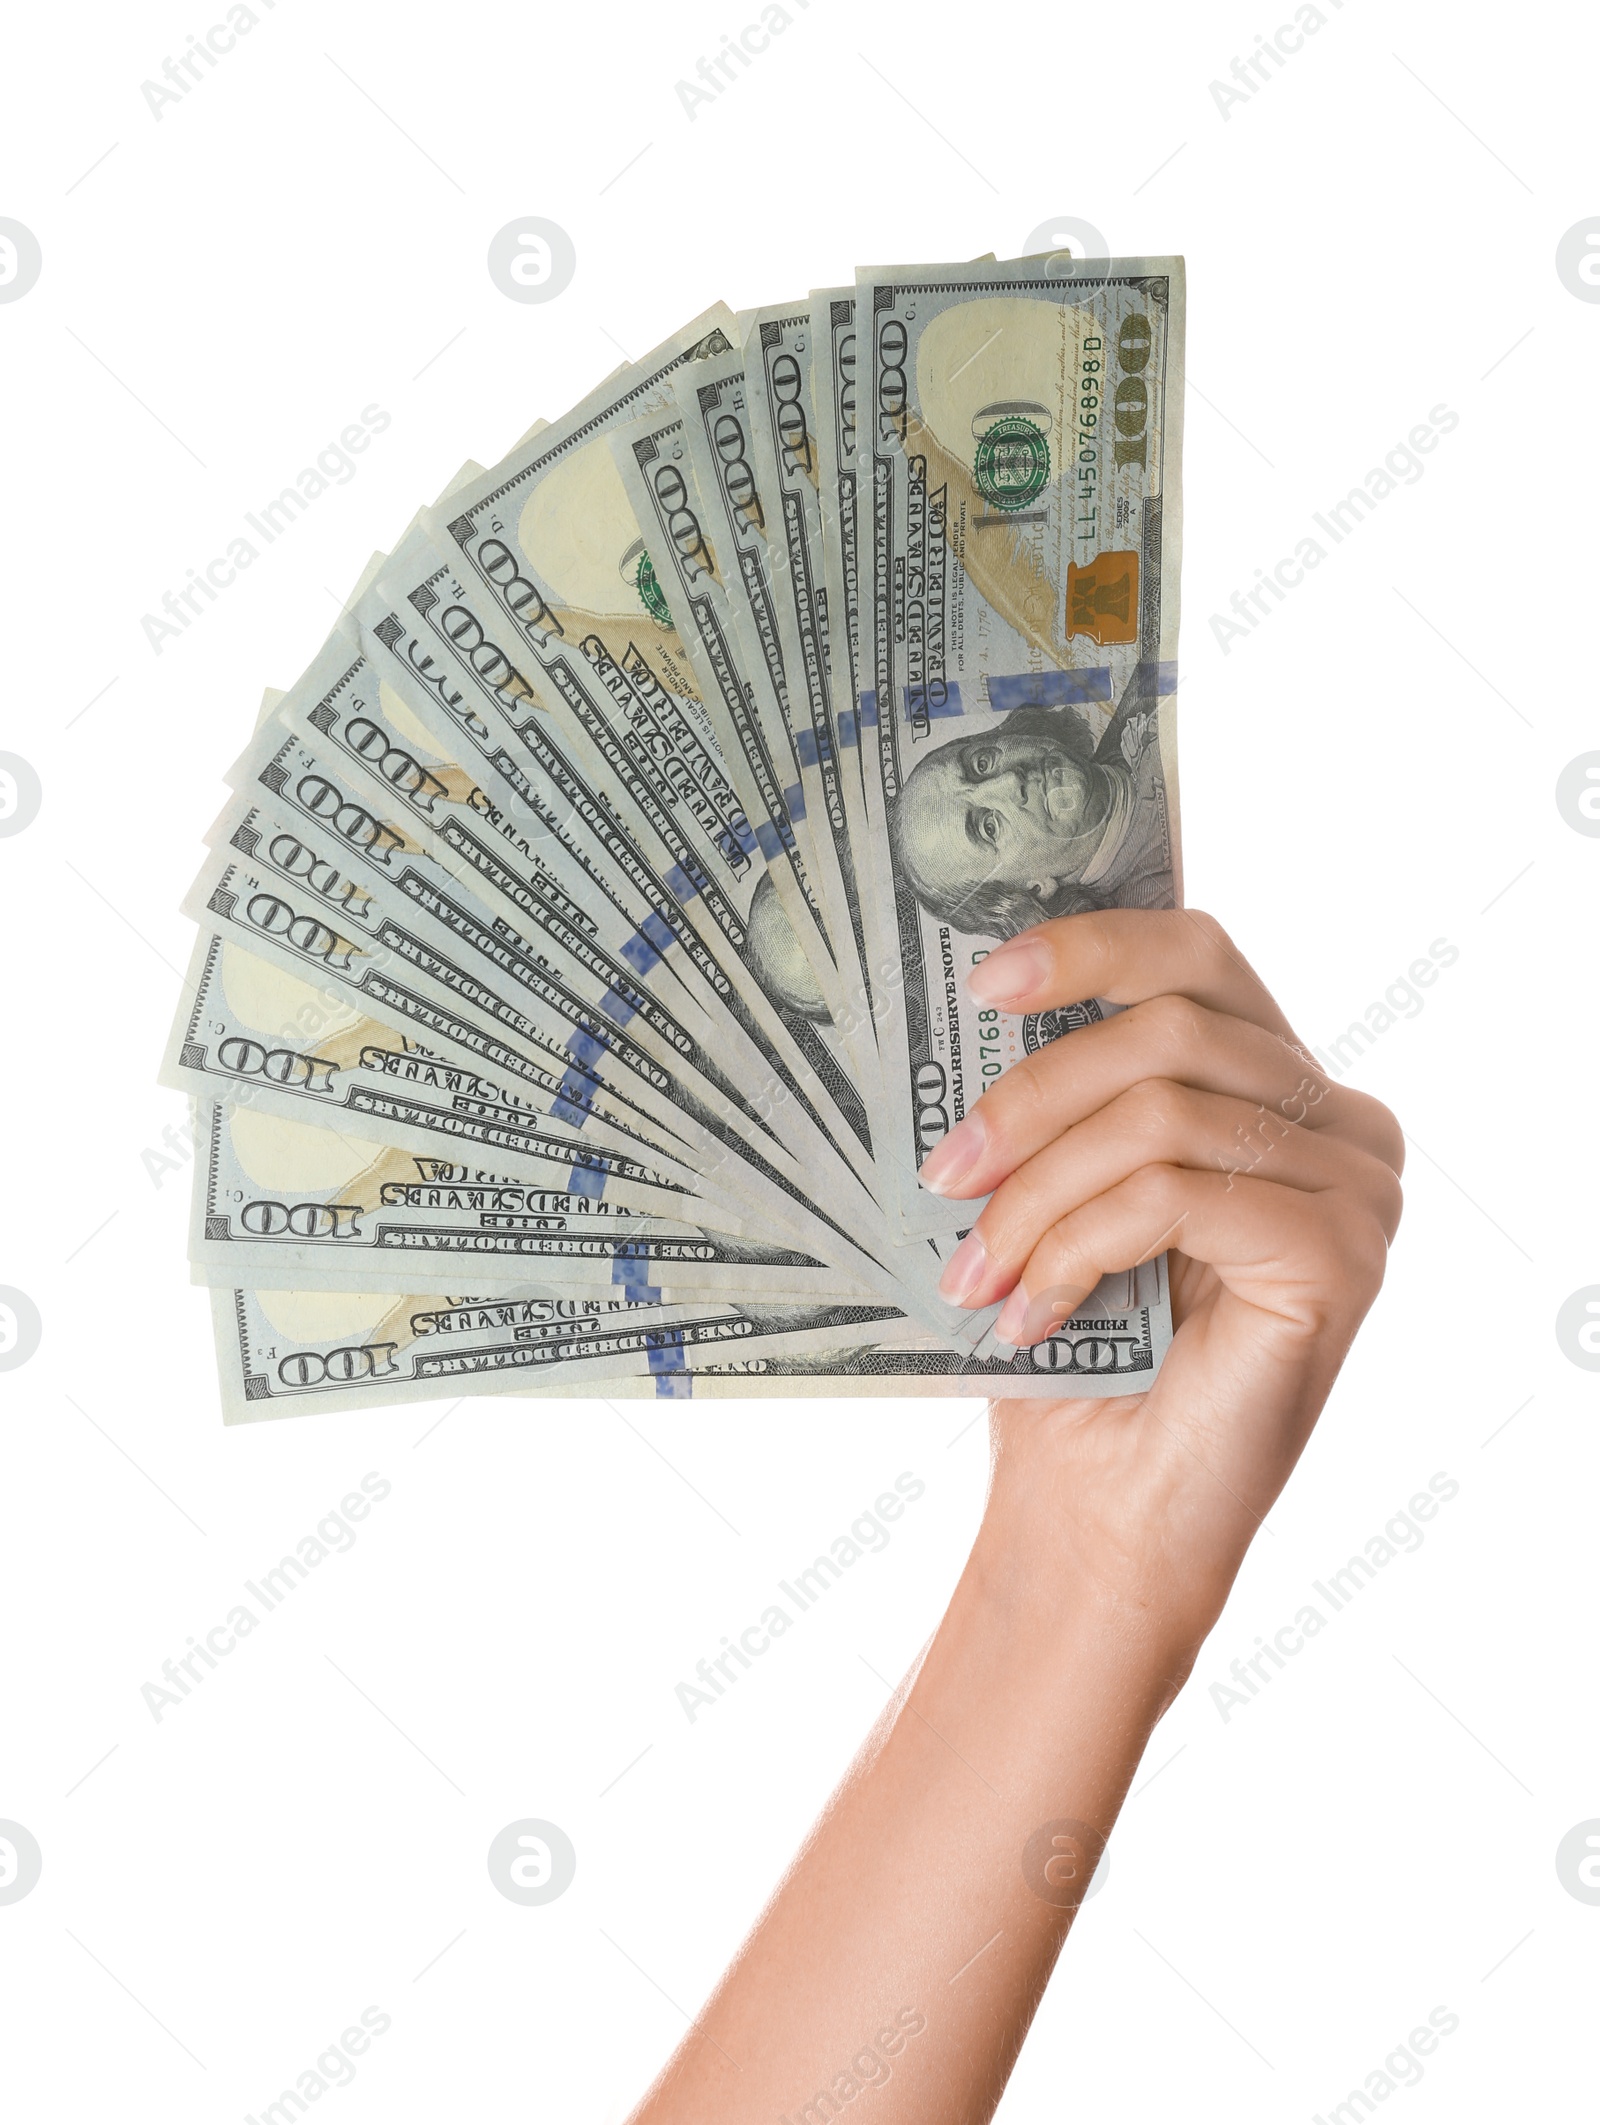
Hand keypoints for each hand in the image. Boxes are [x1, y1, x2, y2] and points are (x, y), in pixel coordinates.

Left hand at [921, 910, 1403, 1640]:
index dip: (1092, 944)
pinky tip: (1026, 1313)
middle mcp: (1340, 1122)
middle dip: (1031, 1096)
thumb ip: (1061, 1091)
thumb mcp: (1063, 1190)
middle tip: (942, 1173)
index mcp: (1277, 1084)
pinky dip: (1075, 1248)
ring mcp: (1357, 1188)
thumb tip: (972, 986)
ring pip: (1161, 1114)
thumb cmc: (1080, 1351)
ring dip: (1036, 1192)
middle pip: (1169, 1027)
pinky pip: (1175, 1196)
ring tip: (970, 1269)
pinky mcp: (1341, 1256)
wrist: (1107, 1514)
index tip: (983, 978)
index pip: (1198, 953)